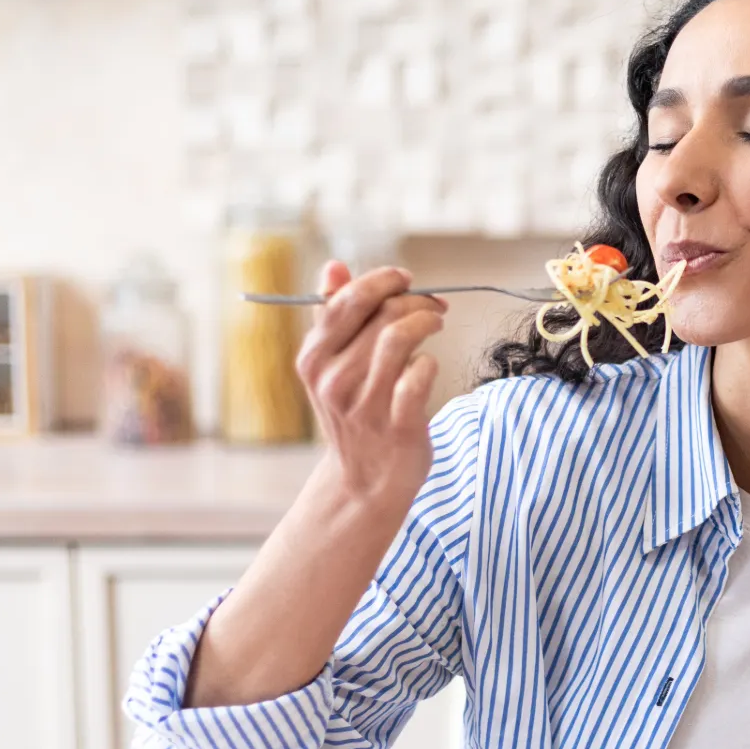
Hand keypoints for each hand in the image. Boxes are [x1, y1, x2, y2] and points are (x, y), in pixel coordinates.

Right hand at [295, 261, 447, 504]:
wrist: (364, 482)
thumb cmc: (354, 414)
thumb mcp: (331, 366)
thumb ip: (332, 316)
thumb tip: (333, 266)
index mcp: (313, 359)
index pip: (346, 300)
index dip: (381, 281)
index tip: (405, 279)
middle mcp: (333, 380)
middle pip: (380, 316)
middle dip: (413, 300)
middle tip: (433, 305)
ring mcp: (364, 405)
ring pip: (398, 339)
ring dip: (425, 321)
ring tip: (436, 322)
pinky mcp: (397, 425)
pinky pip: (418, 376)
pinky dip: (429, 363)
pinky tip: (428, 366)